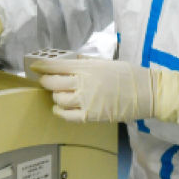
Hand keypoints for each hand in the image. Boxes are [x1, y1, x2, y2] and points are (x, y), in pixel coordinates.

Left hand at [33, 58, 178, 127]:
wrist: (144, 92)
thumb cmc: (127, 74)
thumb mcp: (104, 62)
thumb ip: (85, 64)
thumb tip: (69, 64)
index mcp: (86, 68)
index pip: (55, 66)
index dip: (41, 67)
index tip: (34, 67)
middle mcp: (82, 83)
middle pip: (52, 83)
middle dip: (45, 81)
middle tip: (45, 81)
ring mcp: (85, 101)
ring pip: (58, 99)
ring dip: (55, 96)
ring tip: (58, 94)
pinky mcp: (90, 115)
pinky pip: (67, 116)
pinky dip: (60, 111)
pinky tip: (59, 108)